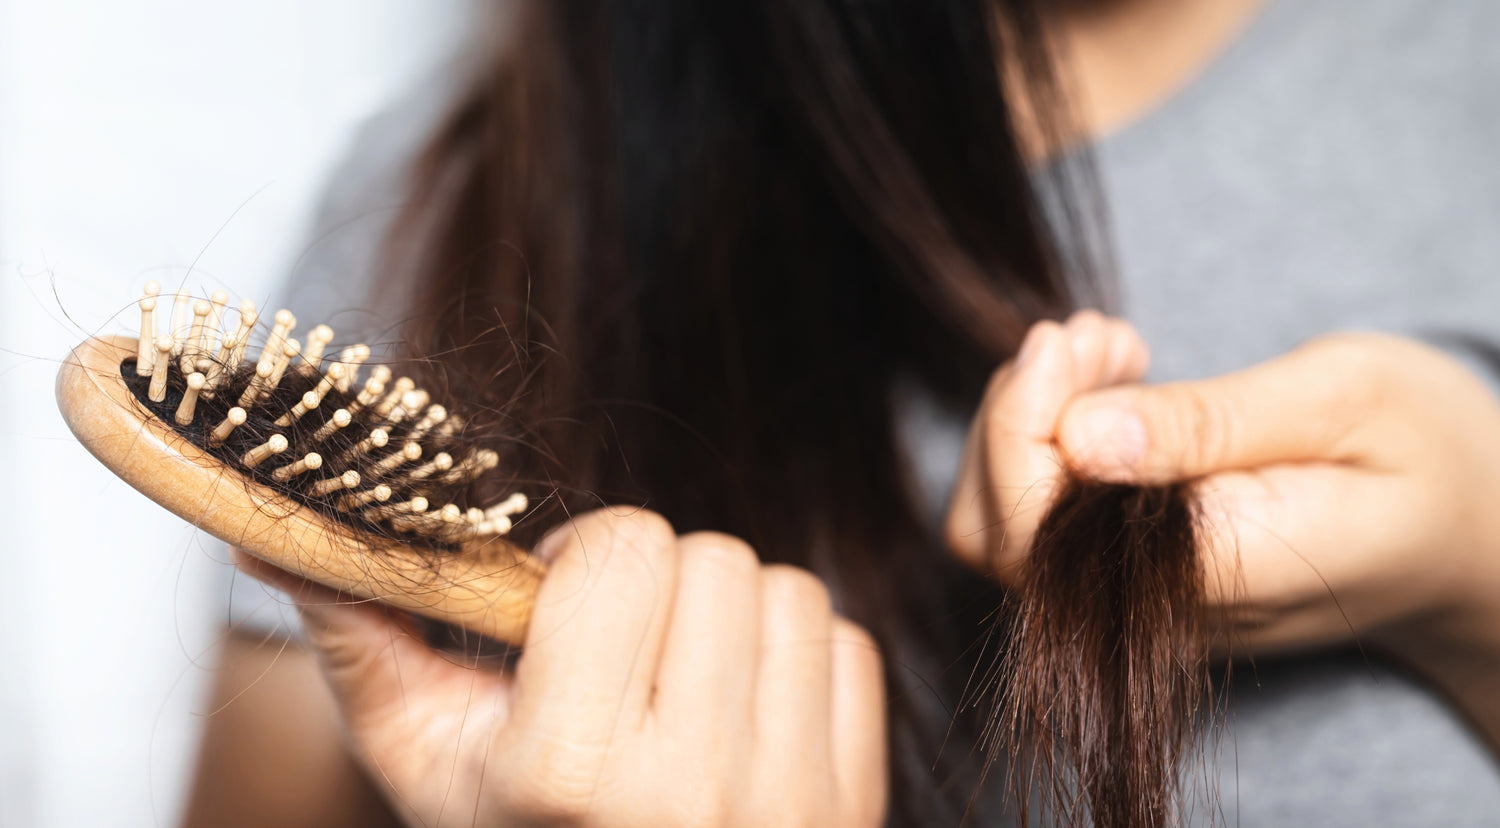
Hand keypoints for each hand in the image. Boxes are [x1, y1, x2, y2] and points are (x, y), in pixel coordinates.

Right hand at [237, 509, 886, 826]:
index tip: (560, 605)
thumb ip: (360, 637)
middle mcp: (696, 793)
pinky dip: (790, 659)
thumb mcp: (424, 758)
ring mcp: (793, 804)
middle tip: (618, 648)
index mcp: (572, 775)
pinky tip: (737, 710)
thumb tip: (270, 534)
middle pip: (712, 560)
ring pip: (787, 591)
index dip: (585, 559)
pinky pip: (847, 646)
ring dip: (726, 616)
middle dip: (655, 583)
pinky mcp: (854, 802)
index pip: (625, 550)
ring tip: (675, 681)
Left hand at [946, 314, 1499, 744]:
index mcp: (1214, 574)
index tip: (1071, 338)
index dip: (1020, 420)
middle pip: (992, 531)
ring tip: (1110, 351)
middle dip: (1015, 411)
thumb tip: (1079, 437)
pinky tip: (1114, 385)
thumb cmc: (1428, 456)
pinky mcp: (1132, 579)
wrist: (1473, 540)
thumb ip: (1210, 425)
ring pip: (1000, 526)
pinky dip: (1047, 438)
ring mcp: (1139, 604)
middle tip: (1097, 335)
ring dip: (1026, 420)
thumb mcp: (1344, 404)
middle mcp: (1158, 611)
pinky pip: (1043, 520)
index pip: (1036, 526)